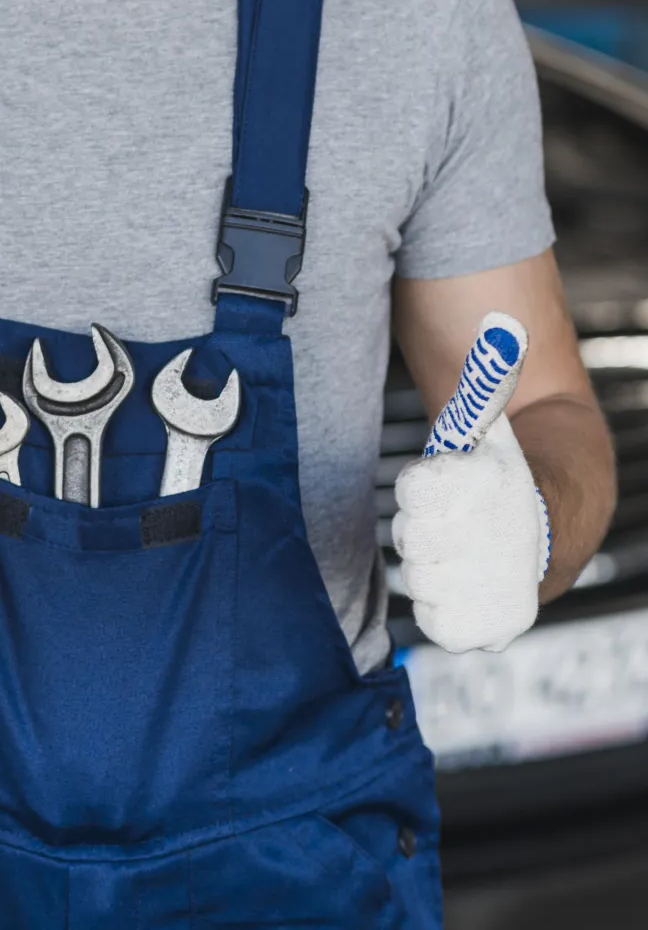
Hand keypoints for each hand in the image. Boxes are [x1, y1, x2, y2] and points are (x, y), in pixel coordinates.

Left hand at [393, 315, 550, 654]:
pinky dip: (436, 601)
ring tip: (458, 548)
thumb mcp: (491, 426)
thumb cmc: (502, 474)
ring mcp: (490, 592)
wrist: (547, 538)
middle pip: (409, 534)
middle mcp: (497, 543)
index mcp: (494, 486)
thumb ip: (483, 379)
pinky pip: (428, 617)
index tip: (447, 482)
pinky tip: (459, 582)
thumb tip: (495, 323)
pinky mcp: (479, 633)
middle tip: (449, 518)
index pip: (415, 489)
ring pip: (415, 575)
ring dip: (429, 561)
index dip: (424, 485)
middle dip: (423, 524)